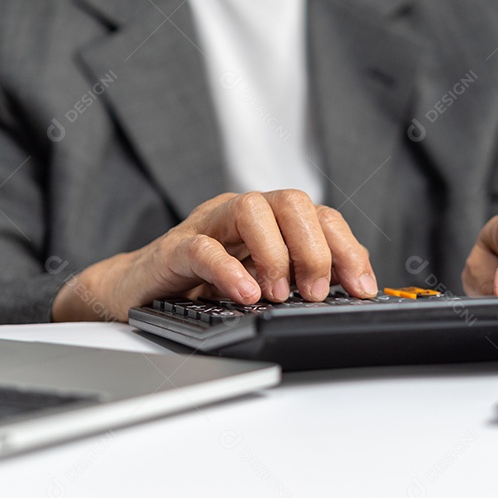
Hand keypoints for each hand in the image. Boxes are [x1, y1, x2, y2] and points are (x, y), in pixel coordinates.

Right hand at [52, 190, 377, 321]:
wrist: (135, 293)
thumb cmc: (201, 287)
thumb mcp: (261, 284)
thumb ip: (301, 281)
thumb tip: (351, 295)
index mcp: (272, 221)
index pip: (322, 217)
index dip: (348, 250)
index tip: (362, 289)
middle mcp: (243, 214)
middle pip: (292, 203)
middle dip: (315, 249)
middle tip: (317, 293)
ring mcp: (208, 225)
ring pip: (252, 209)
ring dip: (275, 254)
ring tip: (279, 294)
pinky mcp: (174, 248)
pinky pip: (204, 248)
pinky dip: (229, 270)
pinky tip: (246, 295)